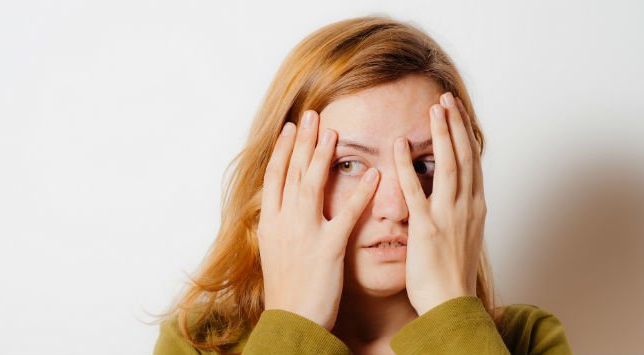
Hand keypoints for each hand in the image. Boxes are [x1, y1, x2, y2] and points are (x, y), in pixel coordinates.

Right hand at [257, 110, 379, 330]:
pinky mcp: (327, 249)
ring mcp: (304, 234)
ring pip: (312, 185)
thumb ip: (280, 224)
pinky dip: (360, 194)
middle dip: (302, 141)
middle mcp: (284, 222)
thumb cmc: (286, 289)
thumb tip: (281, 204)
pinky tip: (374, 175)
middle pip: (292, 173)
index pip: (274, 177)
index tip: (290, 127)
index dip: (282, 149)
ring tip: (334, 132)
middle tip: (311, 114)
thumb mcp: (274, 252)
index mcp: (270, 223)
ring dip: (323, 156)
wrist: (291, 320)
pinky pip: (346, 216)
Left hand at [393, 92, 486, 314]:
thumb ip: (458, 211)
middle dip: (456, 125)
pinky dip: (407, 166)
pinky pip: (415, 191)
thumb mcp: (463, 237)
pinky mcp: (426, 229)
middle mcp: (467, 207)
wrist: (451, 305)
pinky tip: (400, 144)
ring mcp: (448, 216)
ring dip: (443, 134)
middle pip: (464, 156)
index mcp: (475, 208)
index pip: (473, 163)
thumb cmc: (452, 275)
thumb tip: (454, 194)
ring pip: (449, 166)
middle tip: (446, 98)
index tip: (457, 112)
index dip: (465, 135)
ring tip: (435, 108)